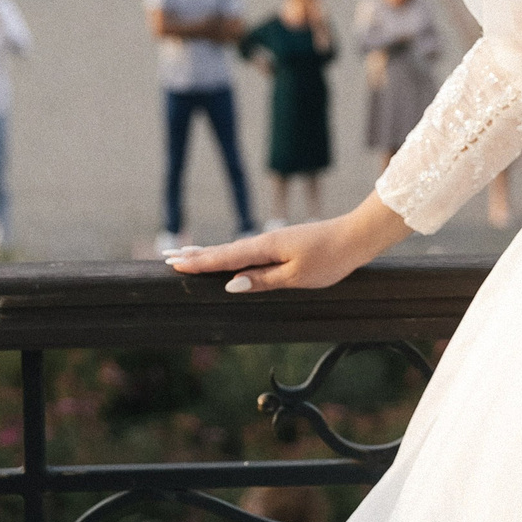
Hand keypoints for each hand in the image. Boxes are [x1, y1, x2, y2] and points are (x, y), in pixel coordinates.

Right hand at [163, 196, 409, 293]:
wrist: (355, 237)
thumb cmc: (329, 259)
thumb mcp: (296, 277)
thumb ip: (262, 280)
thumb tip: (230, 284)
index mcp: (264, 248)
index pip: (223, 257)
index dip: (198, 262)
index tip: (172, 263)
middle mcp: (264, 241)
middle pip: (222, 250)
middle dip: (194, 255)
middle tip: (166, 256)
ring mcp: (272, 242)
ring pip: (233, 250)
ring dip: (208, 253)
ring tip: (185, 255)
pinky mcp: (281, 245)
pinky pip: (247, 250)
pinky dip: (229, 253)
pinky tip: (225, 257)